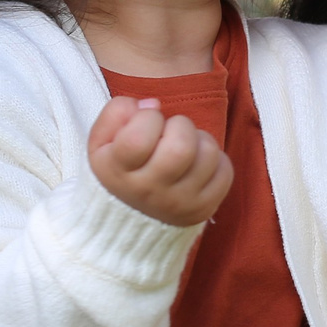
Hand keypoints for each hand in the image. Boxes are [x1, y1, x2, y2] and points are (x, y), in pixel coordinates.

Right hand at [87, 95, 231, 225]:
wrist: (130, 220)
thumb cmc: (119, 169)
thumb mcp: (101, 142)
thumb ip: (117, 113)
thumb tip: (152, 105)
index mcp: (117, 172)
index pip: (139, 139)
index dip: (147, 118)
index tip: (146, 123)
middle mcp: (148, 192)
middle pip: (181, 148)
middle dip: (180, 126)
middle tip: (169, 132)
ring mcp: (178, 203)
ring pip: (208, 154)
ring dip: (199, 139)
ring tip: (184, 147)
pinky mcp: (203, 209)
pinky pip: (225, 172)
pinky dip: (216, 160)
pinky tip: (196, 164)